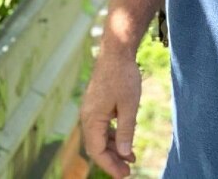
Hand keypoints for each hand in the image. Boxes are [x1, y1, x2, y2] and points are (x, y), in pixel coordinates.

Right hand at [80, 49, 141, 177]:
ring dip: (114, 150)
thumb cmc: (123, 76)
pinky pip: (102, 128)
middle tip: (128, 172)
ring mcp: (91, 110)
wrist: (116, 51)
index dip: (110, 165)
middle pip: (96, 147)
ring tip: (131, 160)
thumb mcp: (128, 106)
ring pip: (100, 138)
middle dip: (112, 161)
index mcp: (92, 118)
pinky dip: (114, 137)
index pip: (97, 151)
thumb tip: (124, 153)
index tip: (124, 175)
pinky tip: (126, 143)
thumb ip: (126, 131)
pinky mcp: (97, 105)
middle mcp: (87, 116)